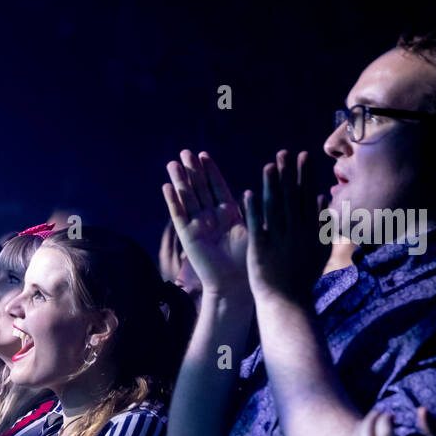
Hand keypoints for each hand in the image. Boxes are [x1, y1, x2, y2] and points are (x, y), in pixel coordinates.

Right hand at [162, 150, 249, 298]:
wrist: (235, 284)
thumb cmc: (249, 260)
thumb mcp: (255, 228)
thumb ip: (256, 209)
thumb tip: (268, 188)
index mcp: (228, 214)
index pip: (217, 187)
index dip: (210, 171)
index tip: (203, 155)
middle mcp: (211, 218)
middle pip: (199, 189)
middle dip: (192, 171)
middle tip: (185, 151)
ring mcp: (198, 226)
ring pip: (187, 198)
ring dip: (180, 181)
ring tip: (173, 163)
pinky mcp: (188, 236)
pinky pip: (179, 215)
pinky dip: (173, 201)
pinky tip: (167, 186)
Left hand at [244, 150, 329, 306]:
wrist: (287, 303)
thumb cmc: (301, 277)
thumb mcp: (319, 249)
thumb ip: (322, 223)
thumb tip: (323, 198)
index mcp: (311, 231)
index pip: (307, 197)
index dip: (304, 175)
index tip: (302, 156)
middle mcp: (296, 233)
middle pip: (292, 198)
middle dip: (288, 174)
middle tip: (284, 152)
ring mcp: (278, 241)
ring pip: (275, 208)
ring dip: (271, 186)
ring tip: (268, 165)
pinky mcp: (261, 250)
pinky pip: (256, 225)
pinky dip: (252, 209)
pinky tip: (248, 192)